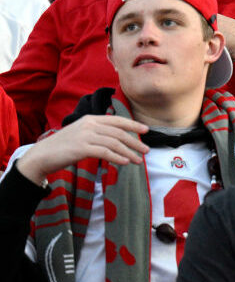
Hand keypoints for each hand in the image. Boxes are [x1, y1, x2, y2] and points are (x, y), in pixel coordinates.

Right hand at [16, 115, 149, 183]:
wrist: (41, 156)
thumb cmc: (63, 147)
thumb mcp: (81, 134)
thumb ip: (97, 133)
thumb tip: (118, 140)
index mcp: (90, 119)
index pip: (117, 120)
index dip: (133, 125)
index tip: (146, 130)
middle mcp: (89, 125)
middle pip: (119, 133)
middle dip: (135, 142)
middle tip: (146, 151)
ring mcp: (85, 136)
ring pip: (114, 143)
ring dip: (129, 152)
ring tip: (138, 161)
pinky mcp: (81, 148)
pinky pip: (105, 153)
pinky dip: (117, 158)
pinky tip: (125, 162)